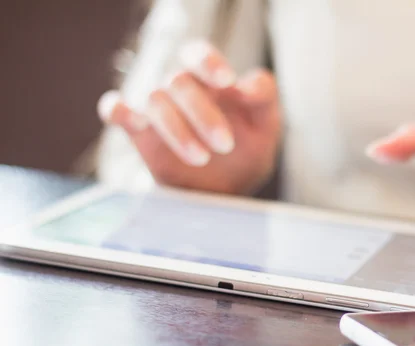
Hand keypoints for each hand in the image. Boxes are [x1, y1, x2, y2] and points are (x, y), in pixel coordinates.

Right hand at [98, 40, 280, 194]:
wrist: (225, 191)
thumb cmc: (248, 151)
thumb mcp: (266, 125)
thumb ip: (263, 97)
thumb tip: (245, 84)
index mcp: (209, 79)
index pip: (198, 53)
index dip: (209, 61)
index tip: (227, 81)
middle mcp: (180, 88)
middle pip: (178, 81)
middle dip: (203, 113)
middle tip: (226, 145)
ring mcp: (157, 108)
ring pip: (153, 99)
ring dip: (176, 129)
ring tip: (202, 158)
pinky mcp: (138, 131)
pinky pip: (115, 109)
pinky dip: (117, 110)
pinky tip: (133, 123)